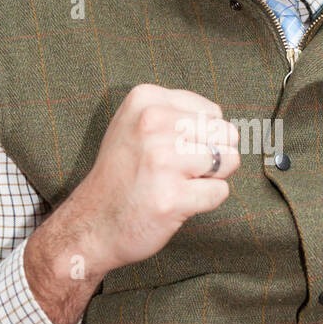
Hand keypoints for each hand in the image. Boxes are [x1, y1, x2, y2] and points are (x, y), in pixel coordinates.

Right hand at [64, 83, 240, 272]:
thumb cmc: (123, 174)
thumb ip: (179, 114)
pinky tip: (176, 202)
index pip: (213, 112)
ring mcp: (161, 161)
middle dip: (212, 155)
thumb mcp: (135, 125)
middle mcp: (151, 124)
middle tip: (178, 171)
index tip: (170, 150)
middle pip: (226, 134)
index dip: (201, 137)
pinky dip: (205, 201)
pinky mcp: (171, 197)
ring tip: (176, 184)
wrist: (91, 223)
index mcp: (145, 100)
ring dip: (209, 178)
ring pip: (228, 161)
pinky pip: (220, 192)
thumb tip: (230, 126)